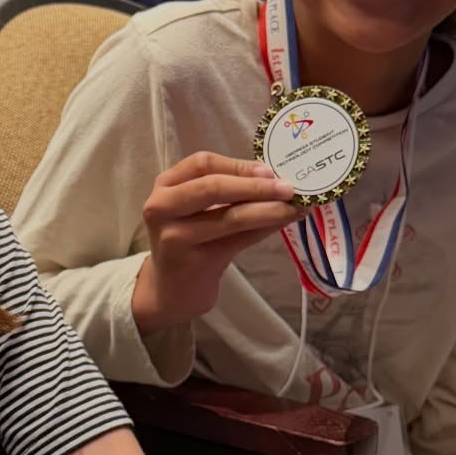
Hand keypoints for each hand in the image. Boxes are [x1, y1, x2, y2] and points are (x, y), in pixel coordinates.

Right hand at [132, 151, 301, 335]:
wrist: (171, 290)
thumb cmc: (189, 241)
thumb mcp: (197, 210)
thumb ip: (226, 192)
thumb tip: (275, 178)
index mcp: (165, 186)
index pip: (202, 164)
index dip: (238, 165)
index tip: (269, 171)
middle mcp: (162, 207)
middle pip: (213, 187)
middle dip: (255, 186)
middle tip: (287, 188)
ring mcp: (174, 237)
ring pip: (229, 217)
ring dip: (267, 210)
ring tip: (293, 208)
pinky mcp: (193, 262)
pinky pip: (237, 241)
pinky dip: (264, 229)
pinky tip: (282, 223)